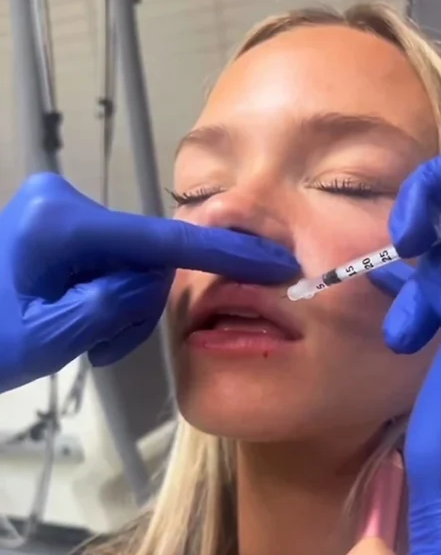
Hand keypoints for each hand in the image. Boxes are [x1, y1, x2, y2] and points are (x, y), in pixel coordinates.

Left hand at [0, 172, 299, 392]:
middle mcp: (63, 204)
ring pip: (130, 265)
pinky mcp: (59, 226)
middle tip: (99, 350)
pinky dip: (106, 299)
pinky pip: (109, 263)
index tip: (276, 263)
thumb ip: (113, 306)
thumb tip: (152, 281)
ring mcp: (59, 212)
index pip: (160, 241)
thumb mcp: (50, 337)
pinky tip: (76, 322)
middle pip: (145, 257)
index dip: (224, 255)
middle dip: (137, 306)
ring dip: (119, 309)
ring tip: (82, 342)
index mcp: (61, 225)